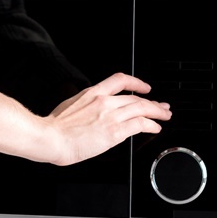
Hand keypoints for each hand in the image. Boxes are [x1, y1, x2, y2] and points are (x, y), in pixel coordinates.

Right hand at [43, 73, 168, 166]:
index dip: (136, 82)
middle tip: (162, 106)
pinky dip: (151, 125)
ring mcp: (110, 115)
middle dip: (153, 102)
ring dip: (157, 112)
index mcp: (92, 93)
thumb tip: (93, 112)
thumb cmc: (55, 127)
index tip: (144, 87)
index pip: (119, 80)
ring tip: (164, 115)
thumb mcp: (71, 106)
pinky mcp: (114, 131)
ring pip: (142, 108)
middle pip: (136, 98)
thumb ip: (86, 106)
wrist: (51, 137)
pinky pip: (140, 124)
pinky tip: (155, 128)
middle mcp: (104, 101)